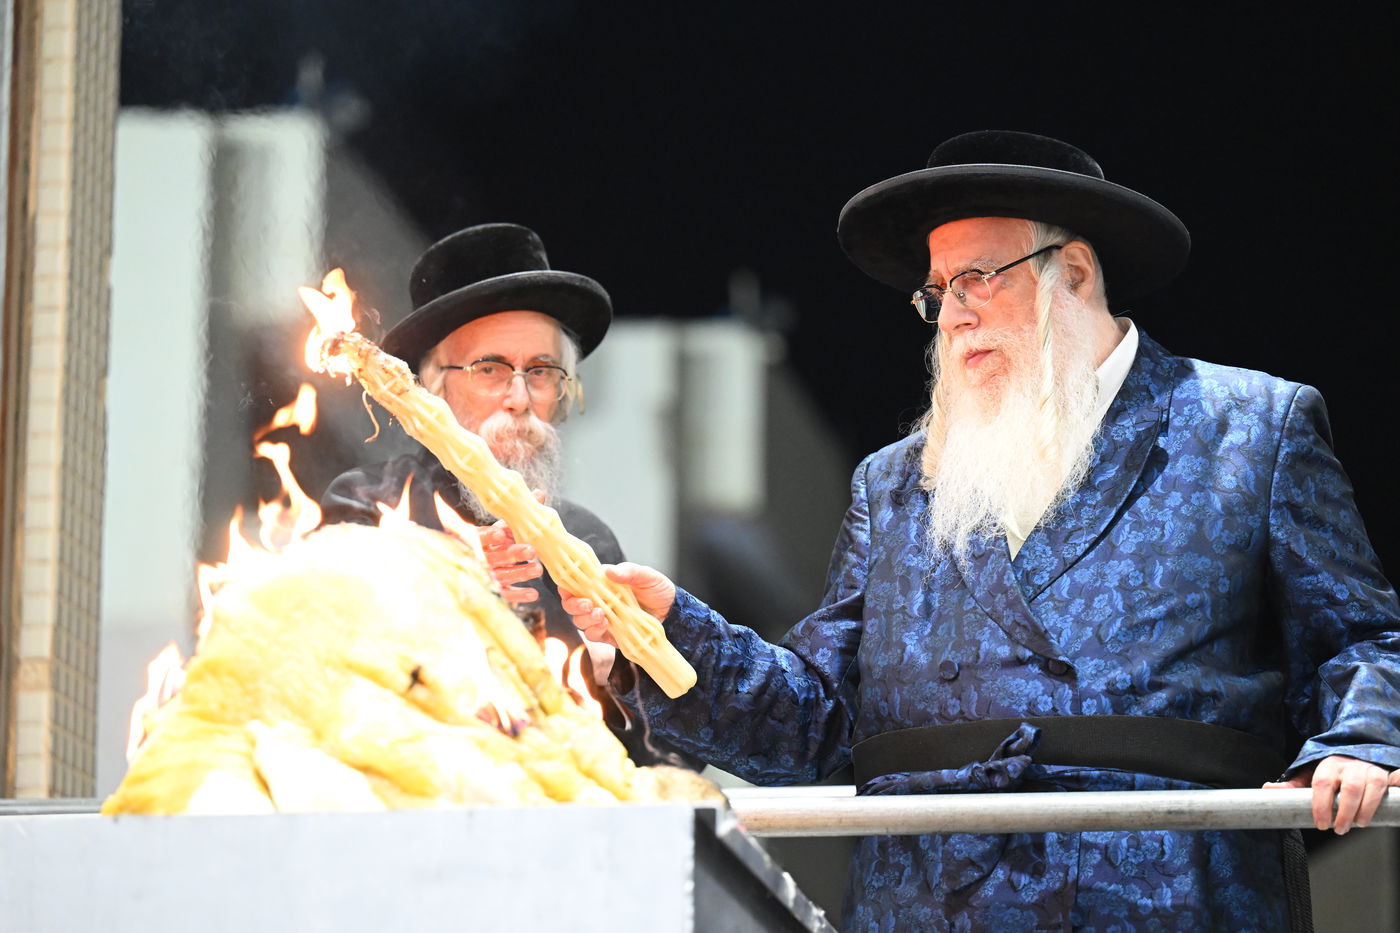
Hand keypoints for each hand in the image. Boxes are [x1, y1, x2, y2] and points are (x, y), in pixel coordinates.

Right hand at [478, 520, 542, 604]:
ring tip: (538, 569)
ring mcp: (489, 575)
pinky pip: (506, 593)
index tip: (500, 534)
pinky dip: (519, 594)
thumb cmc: (496, 538)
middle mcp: (482, 558)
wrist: (477, 561)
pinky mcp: (495, 589)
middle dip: (514, 554)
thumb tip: (540, 494)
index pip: (481, 537)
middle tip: (531, 551)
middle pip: (496, 556)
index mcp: (479, 540)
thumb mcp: (504, 525)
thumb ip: (520, 513)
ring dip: (521, 573)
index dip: (490, 536)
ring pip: (503, 574)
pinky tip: (533, 594)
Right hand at [559, 562, 677, 646]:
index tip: (568, 588)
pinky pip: (594, 635)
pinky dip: (595, 630)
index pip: (576, 585)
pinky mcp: (610, 635)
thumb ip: (629, 572)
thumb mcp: (646, 576)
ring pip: (581, 621)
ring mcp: (604, 619)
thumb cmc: (658, 590)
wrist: (673, 613)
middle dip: (574, 605)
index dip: (567, 587)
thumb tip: (609, 571)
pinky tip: (605, 625)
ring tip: (600, 614)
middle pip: (573, 605)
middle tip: (587, 604)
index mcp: (603, 584)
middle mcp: (599, 601)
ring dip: (585, 618)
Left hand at [1263, 754, 1398, 833]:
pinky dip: (1398, 783)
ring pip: (1372, 786)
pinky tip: (1392, 797)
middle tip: (1339, 830)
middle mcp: (1349, 765)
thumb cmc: (1331, 771)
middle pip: (1349, 788)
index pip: (1322, 783)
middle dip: (1344, 812)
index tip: (1321, 823)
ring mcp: (1369, 769)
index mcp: (1327, 765)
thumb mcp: (1310, 775)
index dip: (1321, 805)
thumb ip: (1293, 784)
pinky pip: (1395, 778)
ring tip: (1358, 824)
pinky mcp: (1385, 774)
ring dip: (1366, 809)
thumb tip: (1267, 788)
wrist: (1353, 752)